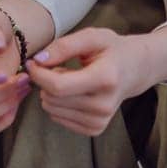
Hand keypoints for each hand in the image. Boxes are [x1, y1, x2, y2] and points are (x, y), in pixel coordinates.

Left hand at [26, 27, 166, 135]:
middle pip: (53, 99)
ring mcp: (100, 120)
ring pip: (53, 110)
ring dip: (51, 93)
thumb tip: (38, 61)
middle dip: (45, 81)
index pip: (58, 86)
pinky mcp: (95, 129)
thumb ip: (63, 46)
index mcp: (105, 79)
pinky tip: (72, 91)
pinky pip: (59, 119)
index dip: (39, 75)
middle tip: (58, 66)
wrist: (134, 70)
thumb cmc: (111, 50)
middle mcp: (103, 105)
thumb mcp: (91, 37)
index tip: (32, 63)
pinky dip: (58, 104)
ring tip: (69, 77)